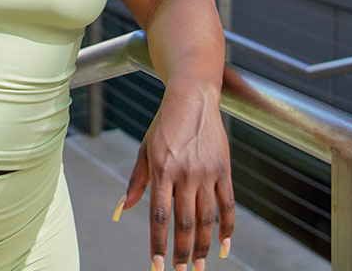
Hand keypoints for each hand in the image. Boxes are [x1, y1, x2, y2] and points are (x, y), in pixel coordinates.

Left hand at [115, 86, 233, 270]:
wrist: (193, 98)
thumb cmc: (165, 124)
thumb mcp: (145, 149)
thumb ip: (137, 181)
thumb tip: (123, 209)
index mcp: (162, 170)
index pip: (158, 215)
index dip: (158, 243)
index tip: (157, 264)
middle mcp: (185, 174)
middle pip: (185, 223)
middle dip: (182, 252)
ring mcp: (207, 173)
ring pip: (207, 219)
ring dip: (203, 246)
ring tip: (199, 265)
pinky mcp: (224, 169)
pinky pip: (228, 205)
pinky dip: (227, 228)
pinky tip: (223, 246)